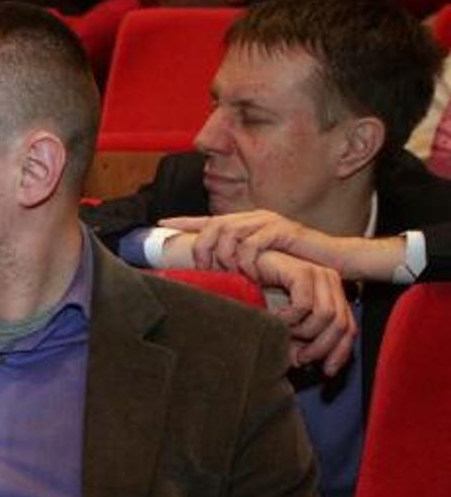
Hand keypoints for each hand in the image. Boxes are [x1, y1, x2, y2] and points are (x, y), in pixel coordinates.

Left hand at [165, 210, 338, 274]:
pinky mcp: (284, 230)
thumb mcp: (261, 265)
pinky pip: (253, 242)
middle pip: (214, 224)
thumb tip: (212, 278)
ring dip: (224, 255)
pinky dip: (246, 259)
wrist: (334, 261)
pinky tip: (250, 273)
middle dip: (203, 247)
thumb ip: (237, 265)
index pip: (208, 219)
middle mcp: (254, 218)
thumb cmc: (297, 265)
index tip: (161, 224)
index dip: (184, 221)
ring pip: (229, 230)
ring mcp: (269, 222)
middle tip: (204, 269)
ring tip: (228, 273)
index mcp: (246, 225)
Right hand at [249, 249, 356, 375]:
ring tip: (283, 332)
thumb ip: (299, 340)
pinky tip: (274, 317)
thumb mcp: (284, 325)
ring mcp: (317, 273)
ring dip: (302, 332)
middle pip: (341, 324)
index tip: (326, 371)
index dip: (339, 353)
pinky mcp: (302, 270)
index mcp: (330, 293)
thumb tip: (305, 362)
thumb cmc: (255, 296)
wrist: (236, 272)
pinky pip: (305, 305)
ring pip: (326, 316)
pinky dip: (288, 318)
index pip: (348, 327)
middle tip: (299, 357)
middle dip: (319, 347)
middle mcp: (329, 280)